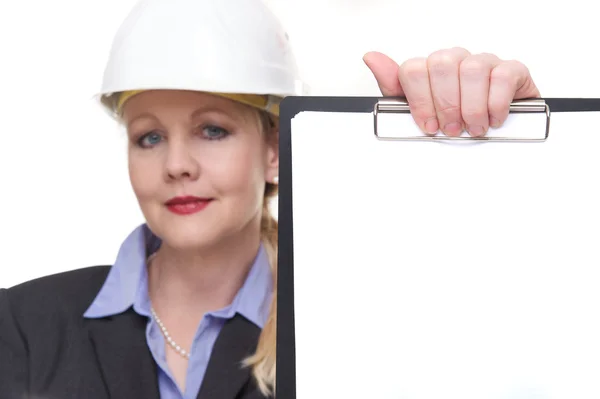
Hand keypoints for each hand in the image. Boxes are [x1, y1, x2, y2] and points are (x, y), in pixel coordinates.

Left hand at [363, 47, 540, 136]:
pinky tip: (493, 118)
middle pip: (441, 65)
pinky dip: (496, 103)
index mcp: (430, 69)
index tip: (428, 125)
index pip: (414, 69)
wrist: (494, 129)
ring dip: (471, 107)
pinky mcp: (511, 69)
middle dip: (445, 104)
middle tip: (451, 129)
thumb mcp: (418, 111)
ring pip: (471, 69)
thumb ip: (394, 88)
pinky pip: (501, 76)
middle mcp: (455, 60)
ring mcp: (483, 62)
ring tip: (473, 127)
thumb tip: (371, 57)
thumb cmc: (454, 119)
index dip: (419, 101)